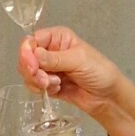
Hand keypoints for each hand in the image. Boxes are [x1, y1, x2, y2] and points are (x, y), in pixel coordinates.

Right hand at [19, 28, 134, 135]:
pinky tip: (57, 90)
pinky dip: (42, 90)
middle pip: (26, 58)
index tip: (32, 67)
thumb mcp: (78, 60)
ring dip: (37, 82)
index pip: (32, 40)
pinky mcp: (48, 84)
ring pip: (28, 74)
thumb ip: (54, 58)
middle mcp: (50, 51)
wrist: (108, 97)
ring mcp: (48, 69)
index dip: (27, 53)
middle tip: (45, 80)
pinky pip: (34, 86)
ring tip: (56, 84)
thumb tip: (33, 55)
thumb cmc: (100, 72)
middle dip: (32, 71)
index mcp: (57, 38)